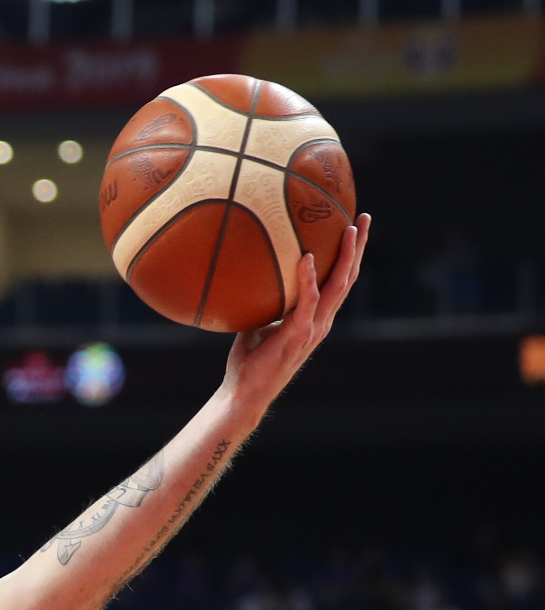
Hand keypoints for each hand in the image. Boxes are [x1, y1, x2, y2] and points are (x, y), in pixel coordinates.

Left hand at [222, 214, 370, 408]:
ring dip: (345, 257)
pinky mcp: (297, 335)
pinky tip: (307, 257)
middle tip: (364, 217)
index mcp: (316, 317)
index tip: (354, 227)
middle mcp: (321, 321)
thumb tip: (251, 271)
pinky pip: (306, 302)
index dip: (350, 255)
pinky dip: (308, 279)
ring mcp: (313, 329)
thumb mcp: (259, 321)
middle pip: (348, 278)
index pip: (339, 281)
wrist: (245, 392)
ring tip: (349, 229)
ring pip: (337, 287)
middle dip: (358, 247)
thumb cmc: (250, 359)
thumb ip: (264, 299)